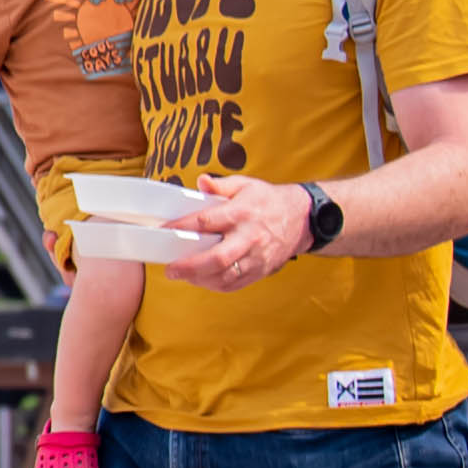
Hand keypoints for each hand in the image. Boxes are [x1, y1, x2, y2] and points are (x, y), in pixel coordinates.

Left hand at [174, 172, 320, 292]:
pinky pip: (236, 284)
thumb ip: (221, 186)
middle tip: (170, 269)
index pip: (207, 222)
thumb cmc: (269, 201)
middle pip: (218, 258)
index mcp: (242, 213)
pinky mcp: (262, 270)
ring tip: (182, 275)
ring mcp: (257, 257)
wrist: (303, 219)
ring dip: (200, 279)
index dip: (182, 227)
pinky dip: (216, 285)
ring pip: (226, 276)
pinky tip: (201, 280)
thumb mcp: (246, 185)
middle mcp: (250, 237)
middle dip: (190, 266)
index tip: (164, 231)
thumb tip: (201, 182)